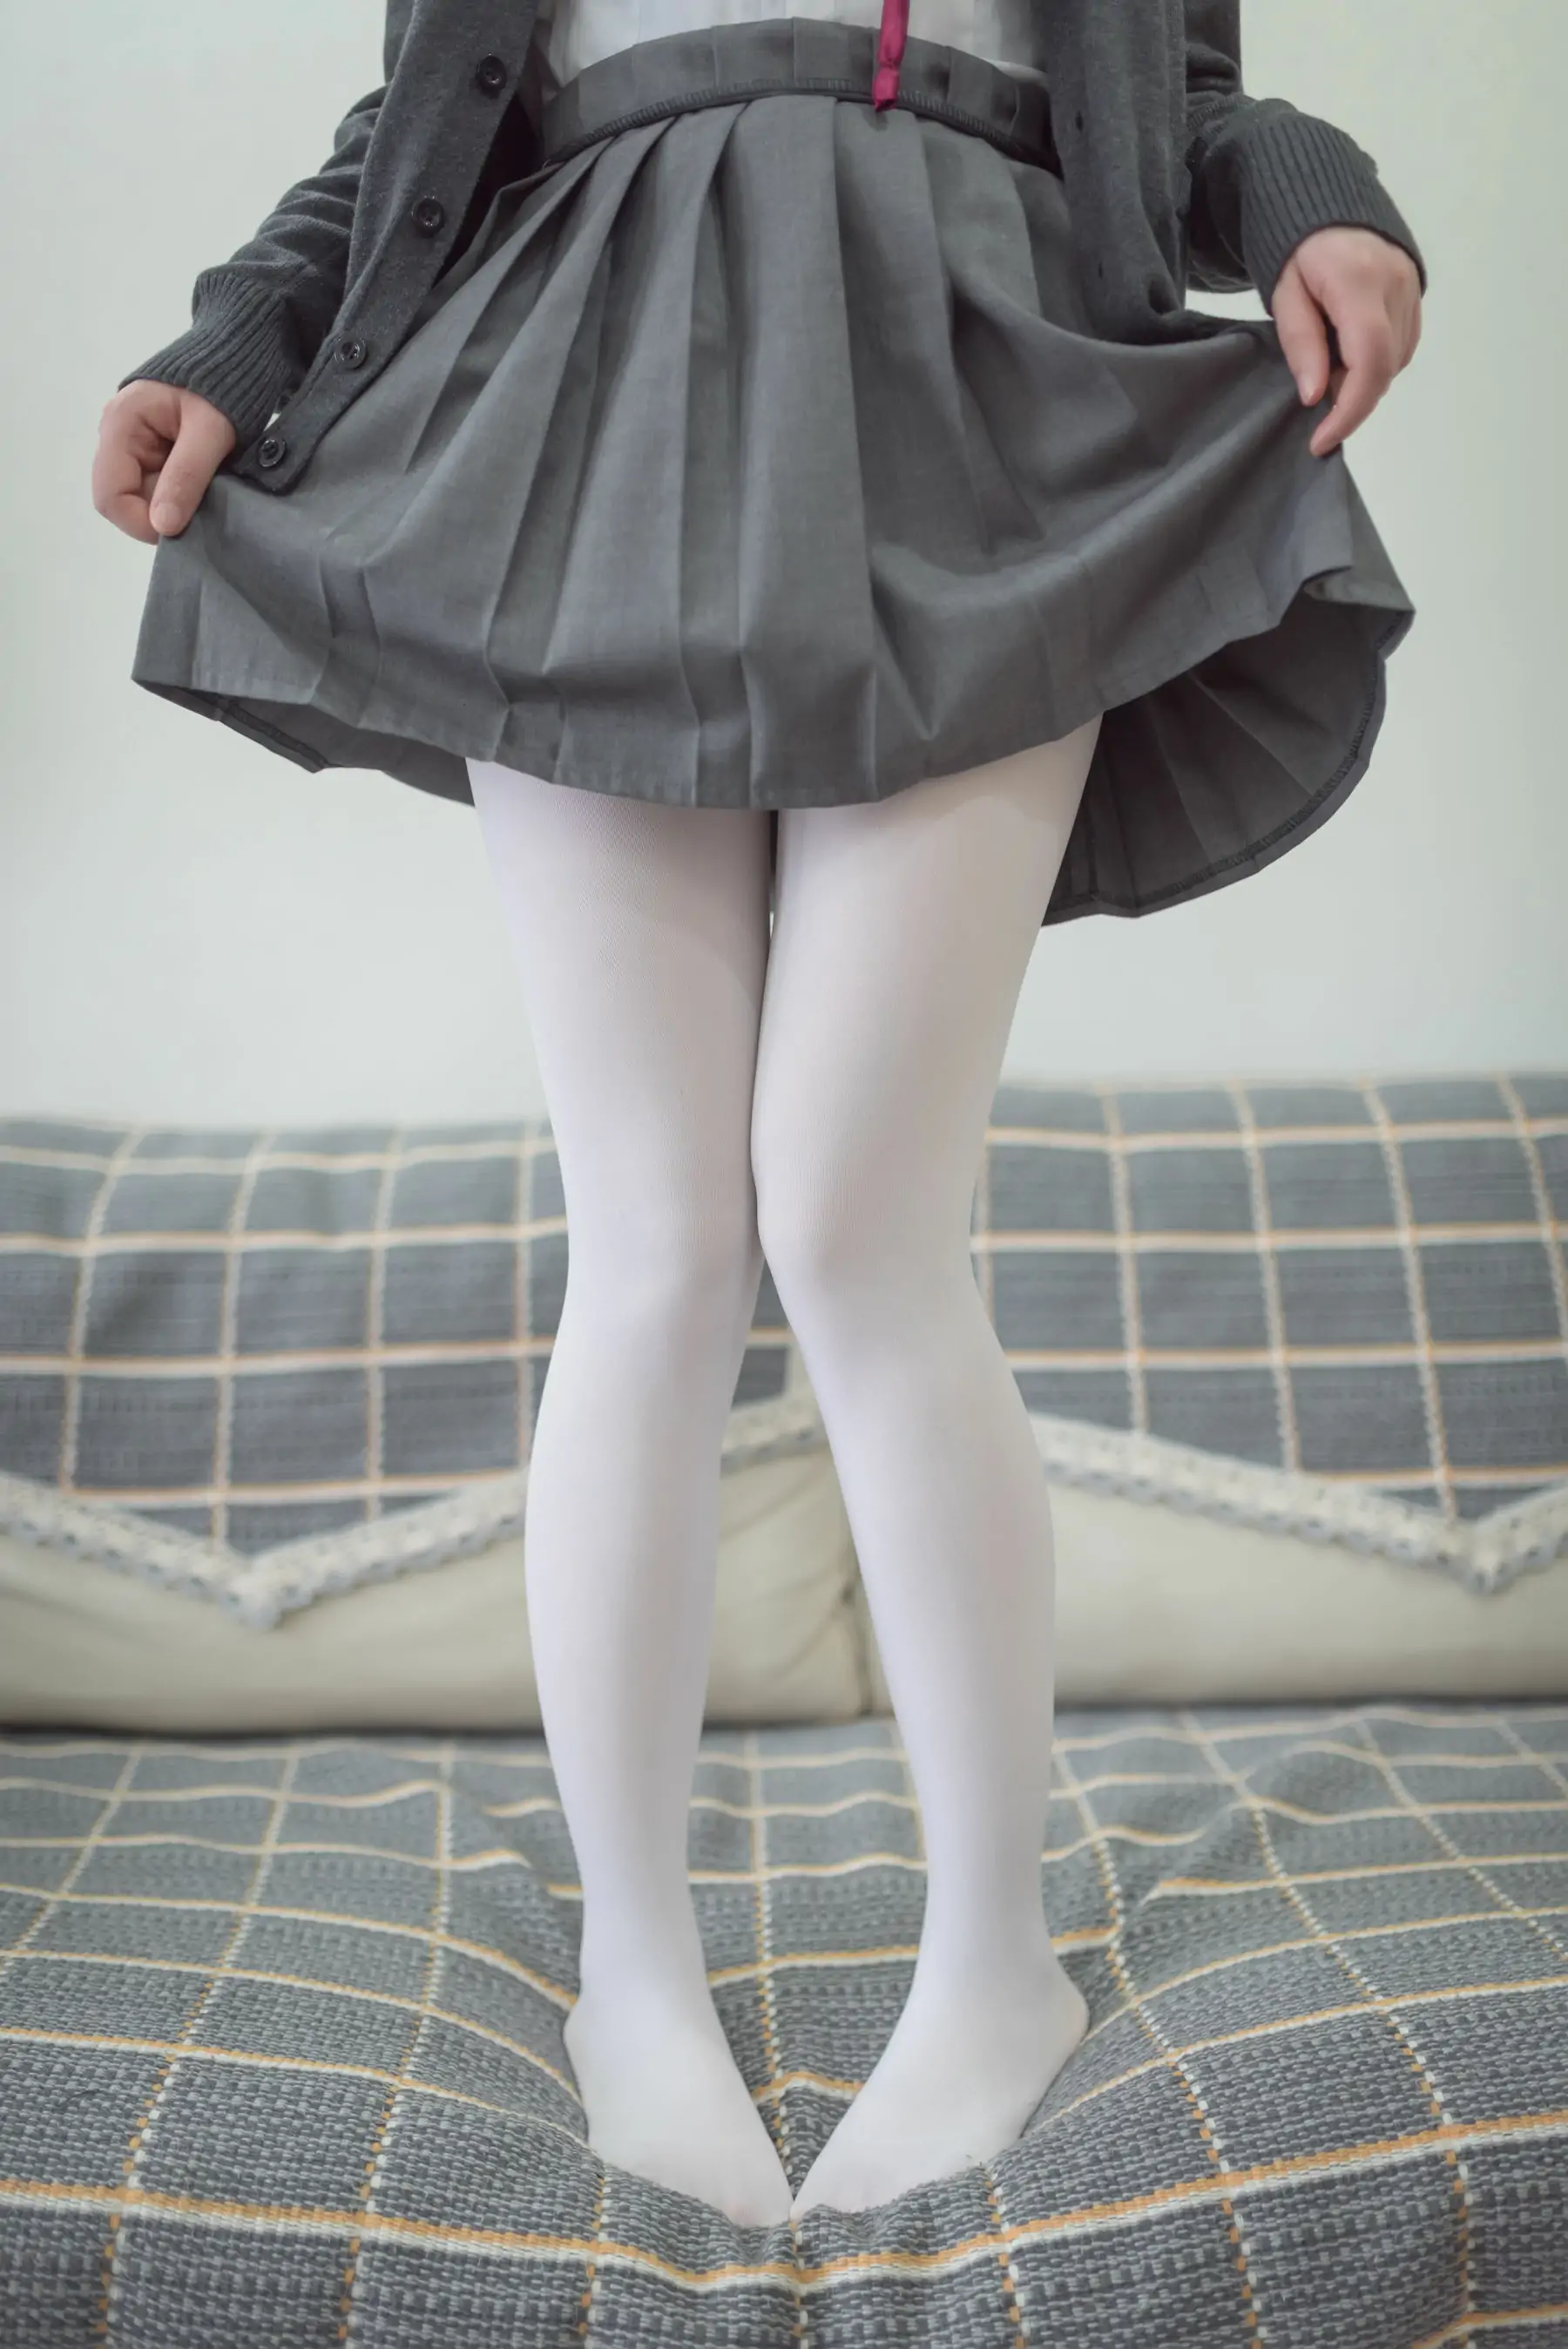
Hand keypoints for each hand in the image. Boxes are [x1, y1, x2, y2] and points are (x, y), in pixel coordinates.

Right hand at [92, 379, 236, 544]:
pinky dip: (179, 497)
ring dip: (172, 506)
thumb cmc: (221, 389)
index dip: (141, 523)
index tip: (182, 530)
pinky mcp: (149, 452)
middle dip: (159, 515)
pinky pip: (156, 488)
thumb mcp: (210, 432)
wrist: (234, 361)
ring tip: (205, 494)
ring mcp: (131, 445)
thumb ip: (186, 477)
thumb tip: (162, 527)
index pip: (110, 496)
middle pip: (123, 500)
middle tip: (200, 511)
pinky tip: (202, 487)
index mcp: (120, 425)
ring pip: (142, 498)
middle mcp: (116, 437)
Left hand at [1270, 225, 1421, 458]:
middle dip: (1351, 398)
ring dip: (1363, 380)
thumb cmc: (1297, 249)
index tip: (1321, 440)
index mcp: (1360, 281)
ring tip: (1330, 365)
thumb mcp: (1284, 293)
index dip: (1350, 410)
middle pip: (1386, 366)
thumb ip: (1301, 343)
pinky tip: (1349, 354)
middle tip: (1317, 394)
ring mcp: (1413, 289)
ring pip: (1396, 361)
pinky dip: (1376, 364)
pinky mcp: (1417, 294)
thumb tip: (1316, 396)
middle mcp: (1397, 285)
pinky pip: (1402, 346)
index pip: (1369, 360)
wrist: (1329, 204)